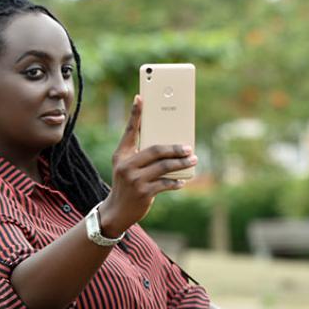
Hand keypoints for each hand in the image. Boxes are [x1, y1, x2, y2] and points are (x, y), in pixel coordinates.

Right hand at [98, 95, 196, 235]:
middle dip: (175, 148)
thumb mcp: (127, 166)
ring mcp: (135, 180)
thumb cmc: (126, 184)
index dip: (135, 114)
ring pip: (164, 167)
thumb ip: (140, 154)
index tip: (140, 98)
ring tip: (192, 160)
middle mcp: (126, 165)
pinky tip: (182, 180)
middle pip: (155, 150)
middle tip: (189, 148)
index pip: (129, 131)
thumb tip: (168, 144)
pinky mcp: (143, 193)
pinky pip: (165, 183)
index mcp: (121, 154)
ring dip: (181, 163)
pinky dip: (176, 182)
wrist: (116, 211)